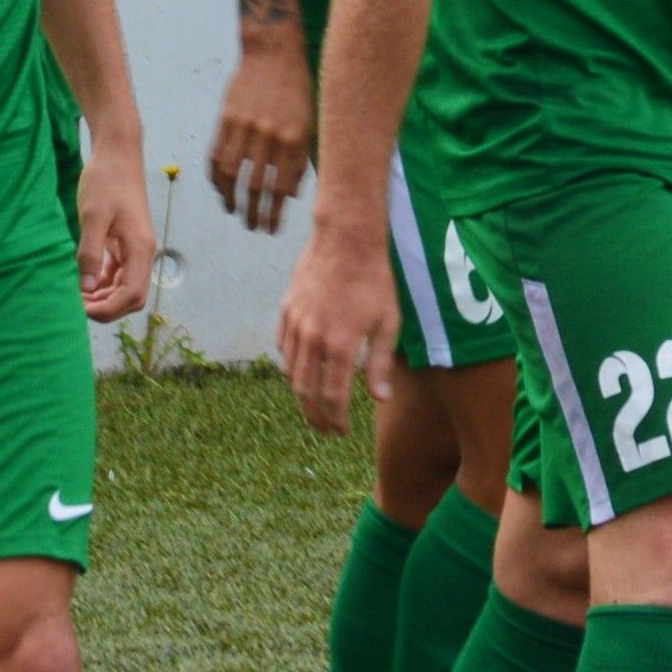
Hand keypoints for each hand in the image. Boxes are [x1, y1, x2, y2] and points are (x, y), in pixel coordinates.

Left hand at [77, 146, 157, 322]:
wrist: (117, 153)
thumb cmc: (106, 180)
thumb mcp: (93, 216)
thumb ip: (90, 253)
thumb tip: (86, 288)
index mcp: (140, 248)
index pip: (132, 294)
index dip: (109, 309)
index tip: (82, 309)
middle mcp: (142, 253)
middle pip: (131, 297)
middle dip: (106, 308)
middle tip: (75, 305)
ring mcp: (134, 249)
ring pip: (124, 288)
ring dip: (102, 298)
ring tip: (75, 296)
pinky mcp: (124, 243)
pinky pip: (117, 274)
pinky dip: (102, 283)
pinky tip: (82, 282)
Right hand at [209, 33, 316, 231]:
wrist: (274, 52)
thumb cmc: (297, 91)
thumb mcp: (309, 124)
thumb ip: (299, 158)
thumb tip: (289, 195)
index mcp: (295, 140)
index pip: (282, 188)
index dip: (275, 213)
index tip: (271, 228)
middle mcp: (270, 136)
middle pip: (256, 186)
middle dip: (253, 213)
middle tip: (253, 228)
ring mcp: (246, 127)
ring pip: (232, 174)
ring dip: (231, 199)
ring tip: (234, 212)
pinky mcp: (227, 119)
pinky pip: (217, 155)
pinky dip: (217, 176)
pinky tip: (221, 188)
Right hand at [274, 215, 399, 433]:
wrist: (347, 239)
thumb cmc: (374, 280)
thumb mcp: (388, 323)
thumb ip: (379, 363)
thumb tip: (379, 398)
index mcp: (339, 346)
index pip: (332, 398)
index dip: (336, 420)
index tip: (341, 431)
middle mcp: (312, 339)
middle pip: (306, 391)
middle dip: (314, 416)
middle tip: (325, 428)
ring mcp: (295, 324)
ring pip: (291, 372)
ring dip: (301, 394)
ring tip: (314, 405)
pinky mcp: (286, 310)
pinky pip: (283, 347)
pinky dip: (291, 366)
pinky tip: (302, 372)